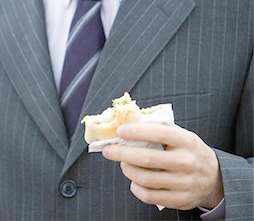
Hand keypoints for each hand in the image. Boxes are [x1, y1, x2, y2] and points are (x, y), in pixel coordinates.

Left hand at [102, 123, 223, 210]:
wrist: (215, 178)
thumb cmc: (191, 152)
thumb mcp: (183, 136)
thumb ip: (161, 130)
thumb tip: (131, 124)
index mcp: (186, 141)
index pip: (159, 134)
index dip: (137, 131)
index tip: (120, 130)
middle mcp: (186, 162)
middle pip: (147, 159)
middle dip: (122, 153)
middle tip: (109, 150)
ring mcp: (183, 183)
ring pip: (145, 178)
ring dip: (127, 169)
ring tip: (123, 163)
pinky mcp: (179, 200)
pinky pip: (149, 196)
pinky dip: (136, 187)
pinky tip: (134, 179)